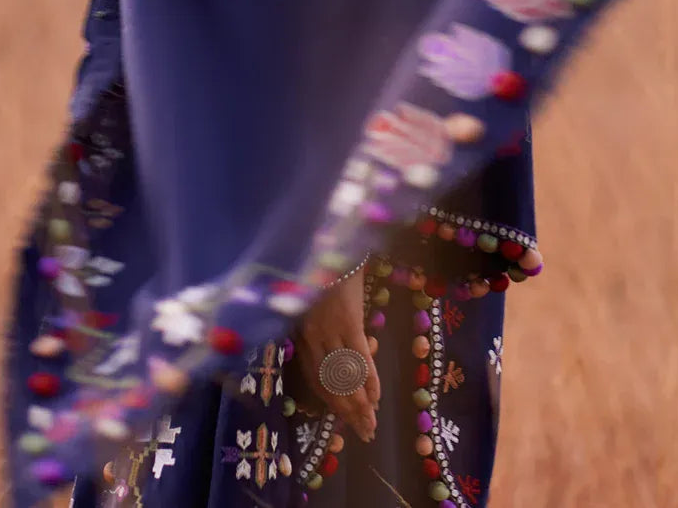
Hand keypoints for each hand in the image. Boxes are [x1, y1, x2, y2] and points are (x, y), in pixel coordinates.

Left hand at [295, 268, 379, 442]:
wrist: (330, 244)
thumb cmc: (322, 271)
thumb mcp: (312, 303)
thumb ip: (317, 329)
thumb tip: (336, 359)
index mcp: (301, 334)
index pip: (316, 378)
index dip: (331, 402)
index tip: (344, 422)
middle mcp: (311, 337)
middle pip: (329, 383)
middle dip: (347, 411)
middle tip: (364, 433)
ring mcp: (328, 329)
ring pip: (343, 375)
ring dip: (358, 403)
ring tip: (371, 423)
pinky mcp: (347, 320)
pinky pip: (358, 357)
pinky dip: (368, 379)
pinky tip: (376, 397)